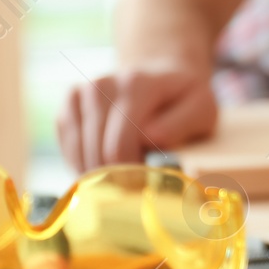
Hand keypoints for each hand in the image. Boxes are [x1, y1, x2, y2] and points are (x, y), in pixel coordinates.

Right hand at [56, 60, 218, 171]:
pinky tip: (108, 163)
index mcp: (135, 85)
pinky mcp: (68, 106)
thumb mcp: (201, 108)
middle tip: (138, 187)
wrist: (160, 78)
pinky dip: (85, 164)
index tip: (147, 189)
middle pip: (97, 154)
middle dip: (117, 178)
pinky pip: (69, 150)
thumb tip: (150, 137)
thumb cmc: (183, 100)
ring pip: (80, 155)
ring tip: (126, 173)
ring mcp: (80, 94)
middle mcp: (101, 85)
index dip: (131, 176)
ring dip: (100, 174)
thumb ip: (182, 124)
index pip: (119, 147)